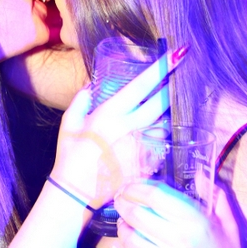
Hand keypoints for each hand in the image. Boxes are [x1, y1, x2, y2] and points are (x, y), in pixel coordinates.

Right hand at [50, 47, 187, 209]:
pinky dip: (156, 144)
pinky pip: (160, 148)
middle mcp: (130, 128)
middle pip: (162, 103)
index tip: (176, 54)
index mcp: (111, 114)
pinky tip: (143, 147)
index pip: (142, 85)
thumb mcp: (69, 124)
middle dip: (171, 90)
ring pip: (164, 126)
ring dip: (162, 121)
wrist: (75, 193)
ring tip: (150, 124)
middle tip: (175, 82)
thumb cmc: (70, 156)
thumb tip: (92, 86)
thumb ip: (81, 101)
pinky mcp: (147, 164)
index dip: (162, 68)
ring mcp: (141, 147)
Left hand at [114, 181, 246, 247]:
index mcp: (197, 224)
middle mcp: (180, 245)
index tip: (129, 186)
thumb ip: (217, 197)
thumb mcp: (230, 226)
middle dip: (123, 205)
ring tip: (124, 224)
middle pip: (137, 216)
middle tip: (120, 201)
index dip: (136, 188)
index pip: (156, 197)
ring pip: (130, 241)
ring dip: (122, 229)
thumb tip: (200, 174)